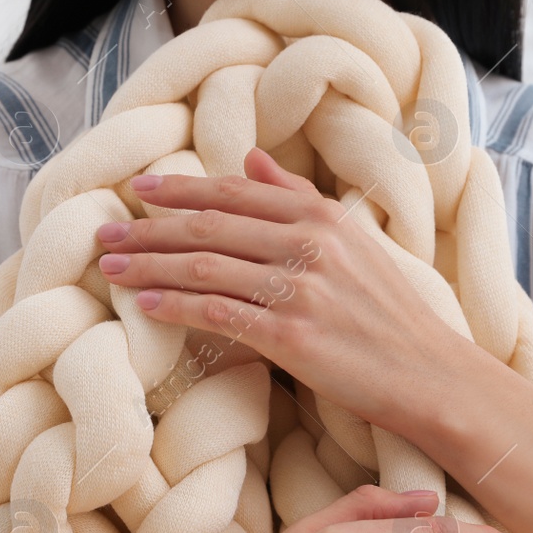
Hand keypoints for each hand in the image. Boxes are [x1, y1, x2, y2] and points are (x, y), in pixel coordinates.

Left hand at [95, 147, 467, 429]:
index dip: (179, 189)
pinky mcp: (292, 337)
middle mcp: (309, 244)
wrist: (430, 374)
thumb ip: (298, 197)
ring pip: (205, 266)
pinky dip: (176, 307)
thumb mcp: (353, 240)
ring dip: (149, 266)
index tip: (136, 190)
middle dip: (147, 228)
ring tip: (111, 268)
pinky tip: (145, 306)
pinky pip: (219, 314)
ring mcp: (300, 290)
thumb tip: (251, 159)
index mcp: (321, 215)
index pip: (234, 192)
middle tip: (102, 233)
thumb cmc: (388, 312)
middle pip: (208, 226)